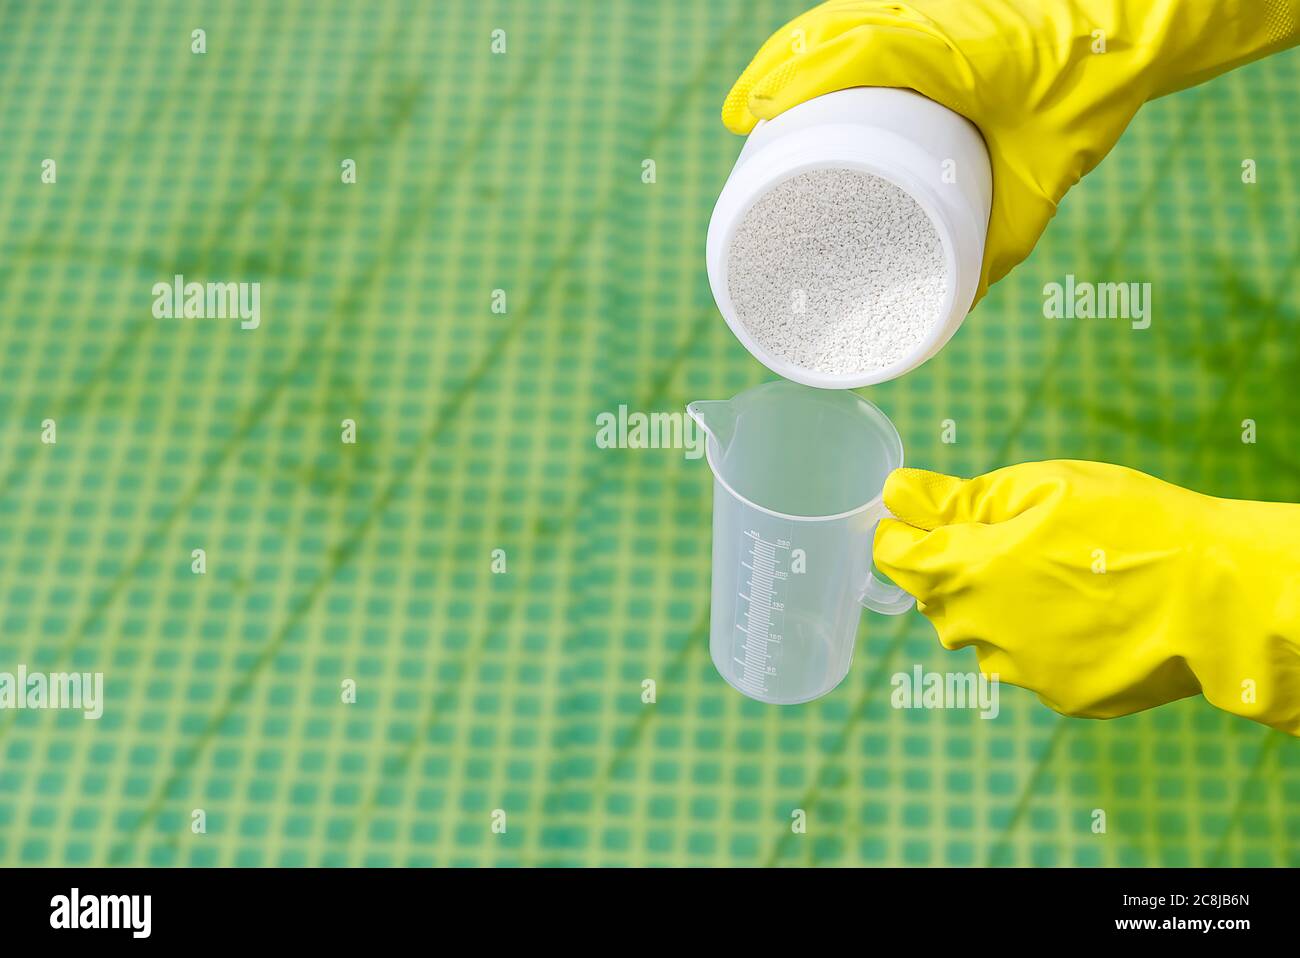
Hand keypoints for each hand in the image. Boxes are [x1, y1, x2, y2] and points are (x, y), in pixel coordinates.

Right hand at [723, 0, 1298, 297]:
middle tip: (741, 118)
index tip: (754, 117)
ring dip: (796, 48)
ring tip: (763, 95)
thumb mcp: (1044, 182)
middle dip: (776, 66)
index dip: (795, 75)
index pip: (861, 46)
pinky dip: (831, 35)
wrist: (1135, 31)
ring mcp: (942, 4)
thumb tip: (949, 306)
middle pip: (835, 23)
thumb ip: (999, 243)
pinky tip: (811, 64)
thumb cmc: (1093, 97)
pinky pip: (872, 12)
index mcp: (961, 52)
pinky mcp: (946, 6)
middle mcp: (942, 17)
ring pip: (847, 11)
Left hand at [873, 461, 1299, 734]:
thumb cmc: (1129, 525)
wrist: (1217, 597)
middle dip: (955, 565)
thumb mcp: (1039, 487)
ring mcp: (1018, 670)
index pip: (893, 556)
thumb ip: (957, 499)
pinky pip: (1028, 661)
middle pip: (933, 595)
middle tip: (1016, 537)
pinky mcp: (1057, 696)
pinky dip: (1043, 637)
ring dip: (997, 605)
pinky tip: (1088, 614)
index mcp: (965, 570)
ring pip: (981, 631)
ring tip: (1062, 576)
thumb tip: (897, 494)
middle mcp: (977, 629)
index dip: (901, 530)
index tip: (922, 516)